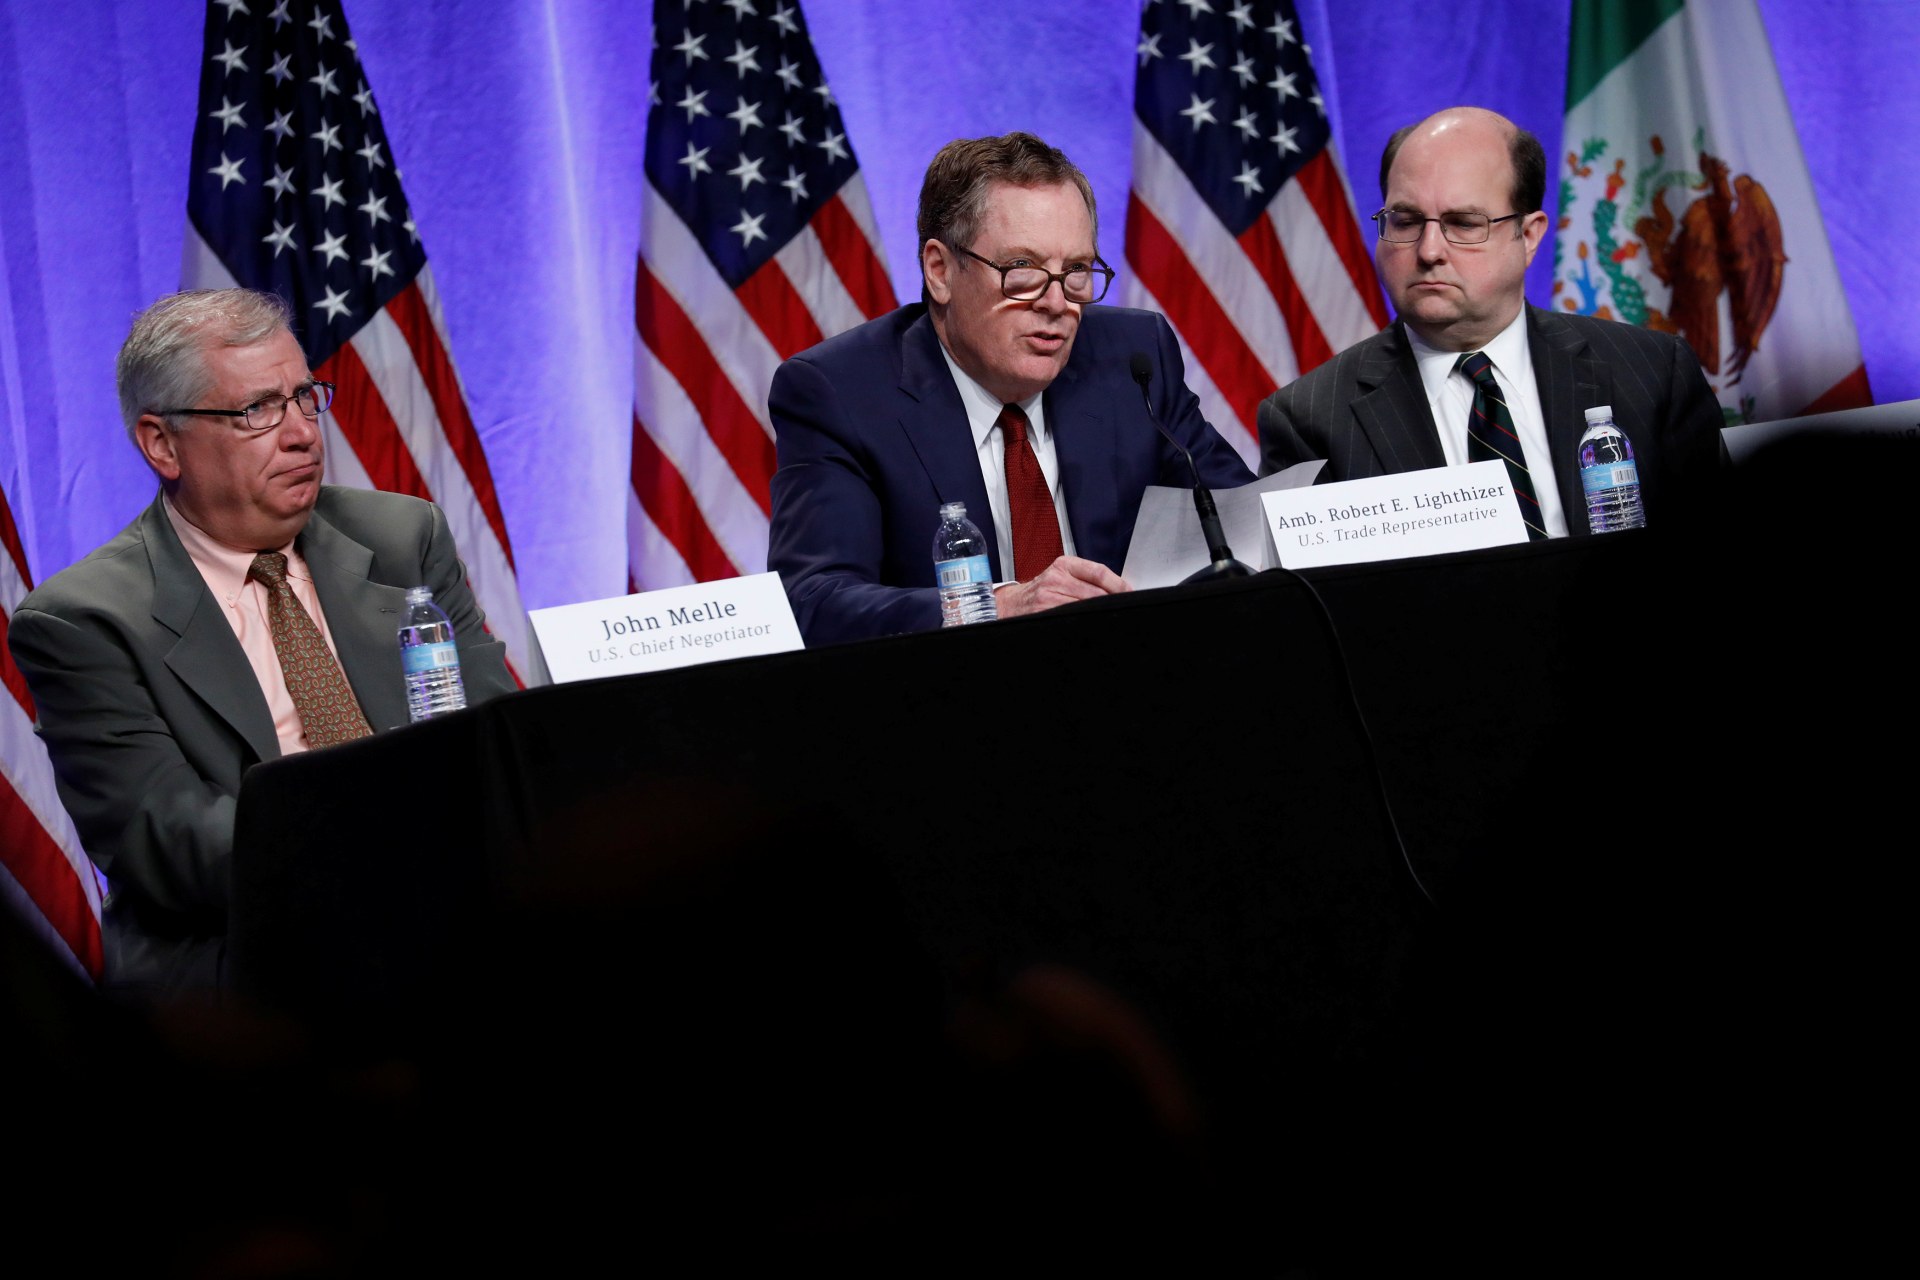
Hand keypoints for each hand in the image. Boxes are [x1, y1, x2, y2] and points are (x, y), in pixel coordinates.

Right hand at [993, 555, 1130, 618]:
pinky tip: (1091, 619)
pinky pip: (1073, 616)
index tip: (1130, 592)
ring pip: (1087, 606)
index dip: (1118, 584)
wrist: (1012, 604)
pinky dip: (1086, 619)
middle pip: (1095, 592)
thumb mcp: (1060, 575)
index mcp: (1063, 565)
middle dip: (1113, 601)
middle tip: (1126, 605)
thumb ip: (1085, 577)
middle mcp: (1055, 579)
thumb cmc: (1041, 590)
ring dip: (1101, 612)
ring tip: (1110, 613)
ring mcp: (1049, 597)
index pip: (1098, 572)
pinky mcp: (1044, 613)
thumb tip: (1118, 588)